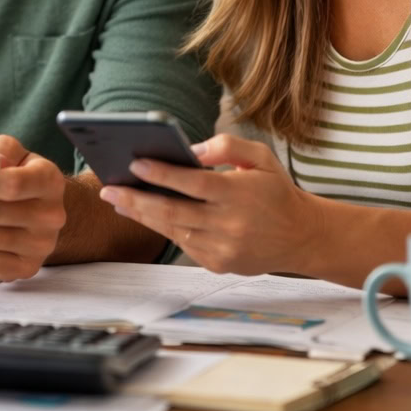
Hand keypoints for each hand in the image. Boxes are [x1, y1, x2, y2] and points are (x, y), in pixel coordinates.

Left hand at [98, 133, 326, 275]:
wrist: (302, 236)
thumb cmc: (276, 191)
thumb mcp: (261, 158)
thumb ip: (227, 146)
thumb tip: (189, 149)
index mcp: (240, 194)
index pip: (193, 183)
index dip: (162, 174)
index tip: (135, 163)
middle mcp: (230, 224)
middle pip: (174, 212)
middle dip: (136, 199)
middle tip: (109, 188)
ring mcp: (223, 248)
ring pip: (173, 230)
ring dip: (142, 215)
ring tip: (118, 200)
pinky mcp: (218, 264)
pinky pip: (183, 244)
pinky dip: (163, 228)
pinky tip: (145, 215)